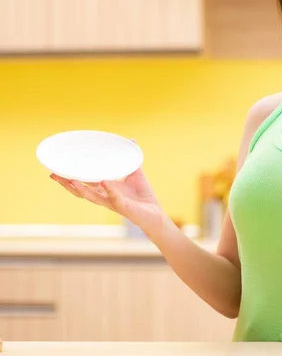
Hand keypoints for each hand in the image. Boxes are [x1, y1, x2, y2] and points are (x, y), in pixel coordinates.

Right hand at [50, 168, 169, 238]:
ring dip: (81, 189)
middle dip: (67, 184)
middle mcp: (105, 197)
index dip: (70, 177)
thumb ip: (132, 159)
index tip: (56, 169)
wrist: (154, 214)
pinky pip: (115, 198)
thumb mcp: (136, 173)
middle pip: (81, 192)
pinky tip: (104, 181)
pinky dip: (110, 190)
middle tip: (53, 175)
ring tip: (71, 181)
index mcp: (105, 189)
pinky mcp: (124, 207)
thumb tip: (132, 140)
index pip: (84, 183)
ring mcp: (113, 202)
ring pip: (93, 197)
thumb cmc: (143, 196)